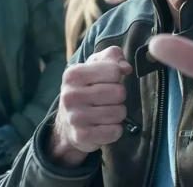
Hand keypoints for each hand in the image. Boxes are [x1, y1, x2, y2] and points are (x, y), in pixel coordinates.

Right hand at [48, 46, 131, 166]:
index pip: (114, 71)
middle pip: (119, 92)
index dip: (116, 77)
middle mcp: (71, 95)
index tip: (107, 82)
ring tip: (106, 112)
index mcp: (73, 74)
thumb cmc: (86, 89)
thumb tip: (126, 67)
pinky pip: (115, 131)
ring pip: (119, 112)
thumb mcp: (95, 66)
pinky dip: (115, 129)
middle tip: (108, 100)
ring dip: (118, 114)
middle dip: (119, 97)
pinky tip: (104, 126)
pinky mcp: (82, 136)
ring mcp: (75, 117)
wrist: (67, 123)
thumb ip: (112, 57)